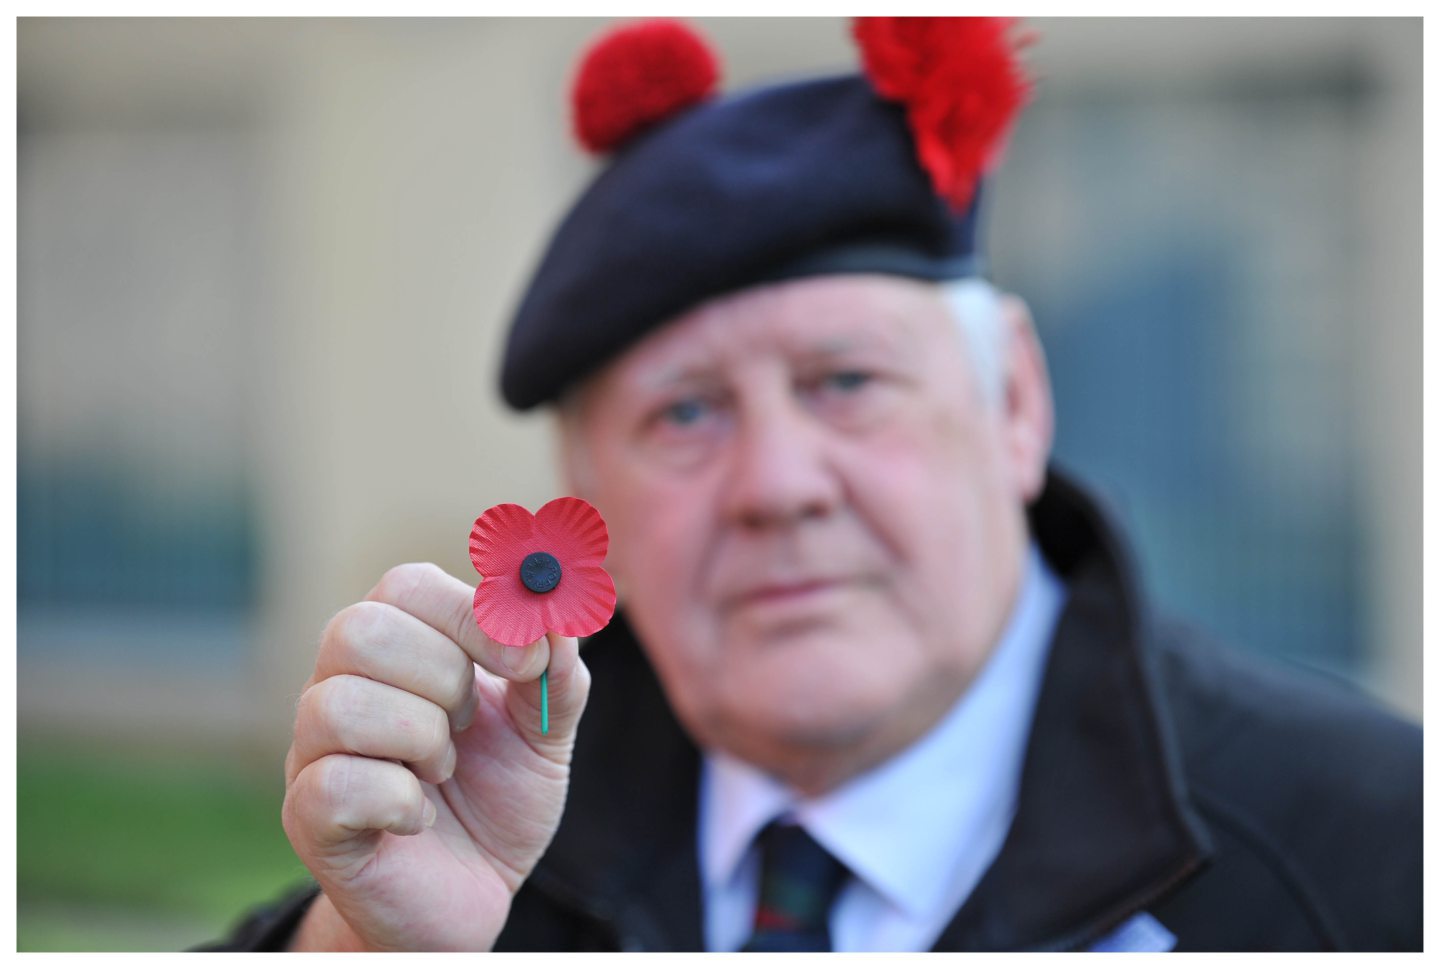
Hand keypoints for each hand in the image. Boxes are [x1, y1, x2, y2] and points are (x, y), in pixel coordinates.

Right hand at [281, 562, 589, 950]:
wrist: (474, 893)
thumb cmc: (497, 796)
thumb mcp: (544, 730)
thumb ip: (555, 671)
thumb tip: (559, 616)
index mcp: (399, 643)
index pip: (407, 585)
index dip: (472, 614)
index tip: (525, 662)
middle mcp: (341, 682)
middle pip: (360, 630)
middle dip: (443, 676)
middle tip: (470, 724)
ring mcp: (313, 749)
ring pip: (339, 705)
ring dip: (420, 739)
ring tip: (443, 771)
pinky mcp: (308, 815)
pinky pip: (335, 783)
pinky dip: (401, 801)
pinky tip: (420, 817)